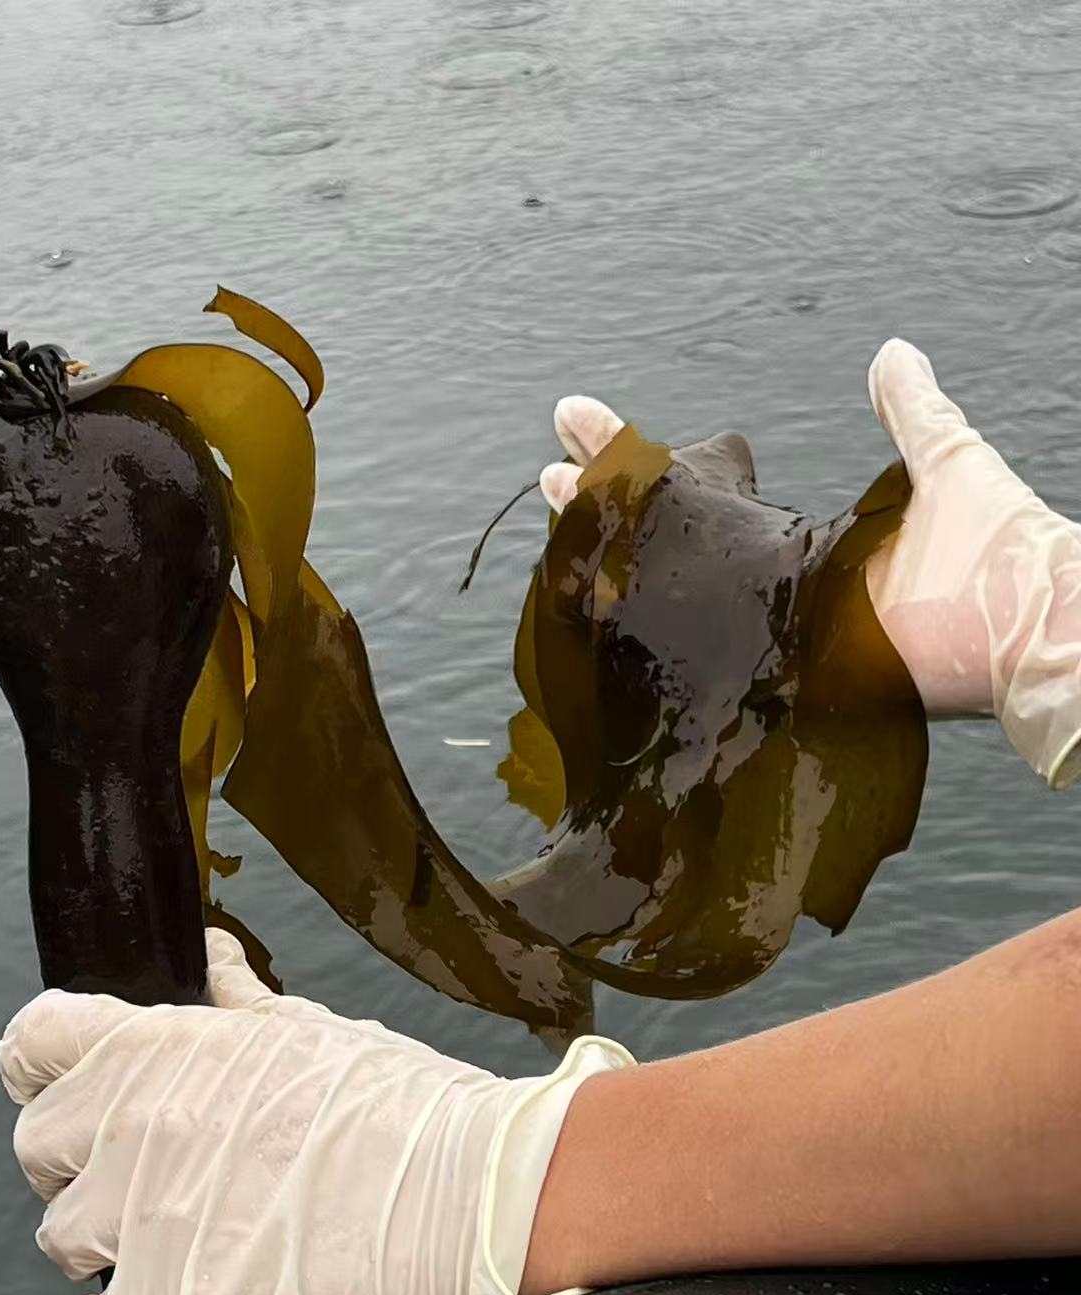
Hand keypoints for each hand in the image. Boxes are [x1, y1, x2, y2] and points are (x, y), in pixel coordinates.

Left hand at [0, 930, 630, 1294]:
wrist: (476, 1194)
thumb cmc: (410, 1108)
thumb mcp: (316, 1033)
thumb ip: (241, 1001)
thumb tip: (211, 958)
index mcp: (168, 1046)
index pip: (37, 1040)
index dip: (48, 1065)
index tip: (64, 1084)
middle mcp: (138, 1125)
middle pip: (38, 1145)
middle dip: (78, 1161)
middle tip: (135, 1175)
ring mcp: (147, 1220)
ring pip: (62, 1238)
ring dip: (105, 1243)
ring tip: (166, 1244)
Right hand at [539, 349, 1080, 787]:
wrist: (1036, 621)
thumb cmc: (1003, 554)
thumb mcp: (945, 461)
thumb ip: (911, 413)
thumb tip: (889, 352)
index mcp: (798, 553)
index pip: (700, 500)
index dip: (640, 462)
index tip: (580, 420)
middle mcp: (768, 596)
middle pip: (664, 545)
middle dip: (600, 503)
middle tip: (540, 470)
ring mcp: (763, 633)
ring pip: (660, 588)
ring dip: (599, 540)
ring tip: (544, 488)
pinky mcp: (776, 665)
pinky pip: (691, 639)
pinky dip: (633, 609)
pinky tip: (581, 575)